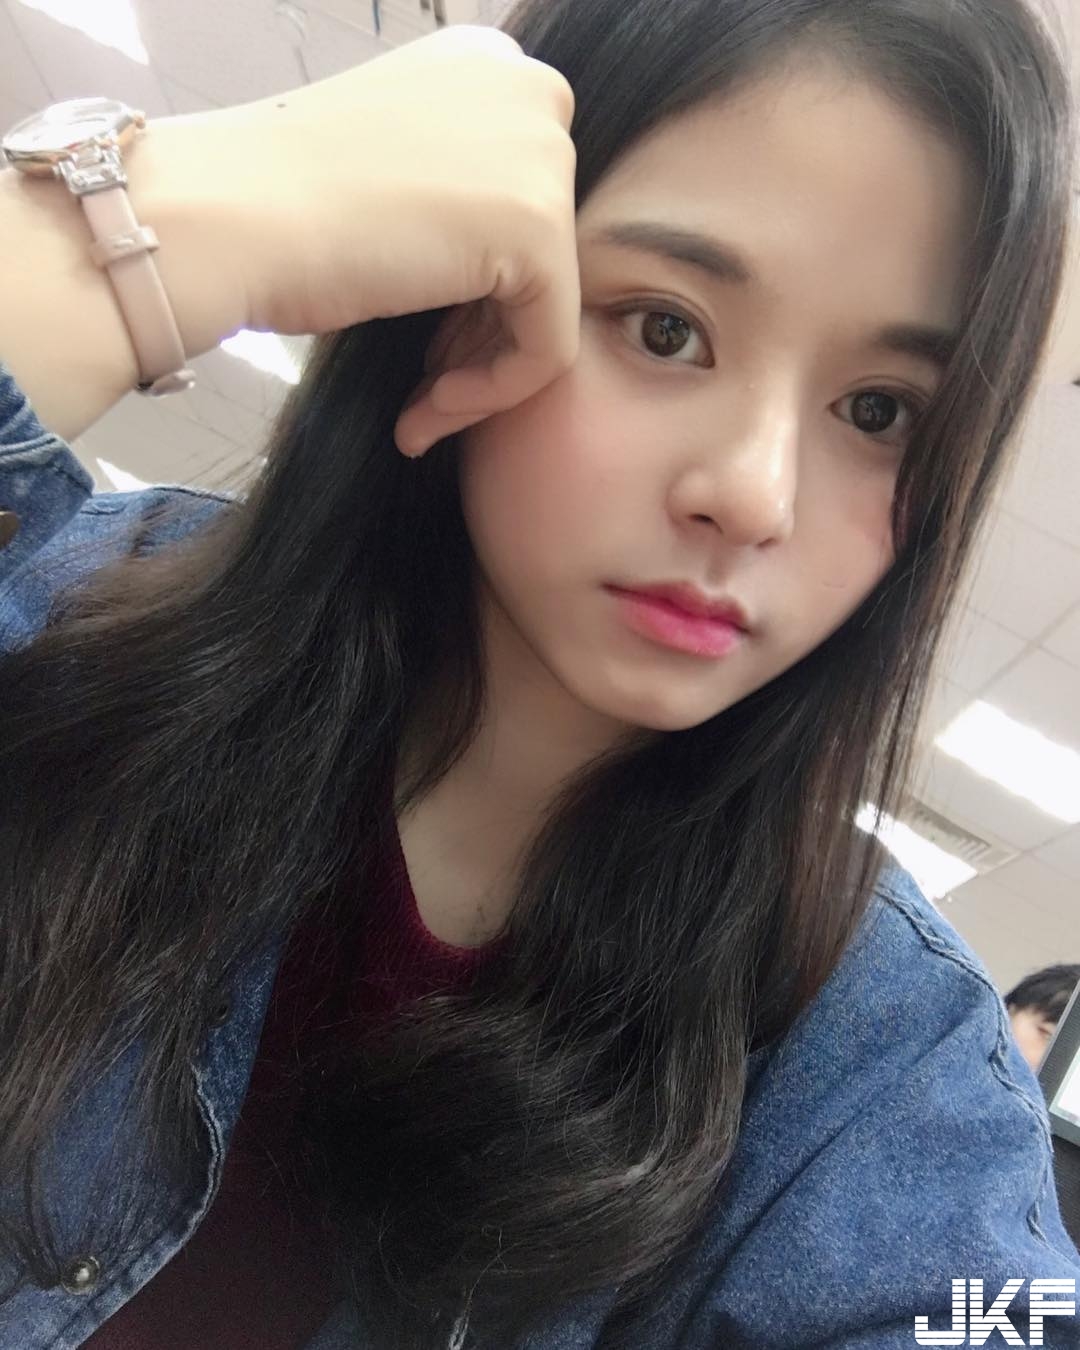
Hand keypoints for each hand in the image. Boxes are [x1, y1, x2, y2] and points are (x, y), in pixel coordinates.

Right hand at [212, 25, 580, 455]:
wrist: (223, 220)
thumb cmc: (276, 207)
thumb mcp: (391, 176)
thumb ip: (459, 196)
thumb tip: (502, 265)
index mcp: (489, 69)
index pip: (524, 206)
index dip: (476, 294)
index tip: (423, 343)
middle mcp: (528, 91)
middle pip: (544, 258)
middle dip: (482, 336)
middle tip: (420, 382)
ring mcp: (540, 153)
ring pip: (550, 308)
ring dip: (480, 374)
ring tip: (416, 409)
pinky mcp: (540, 227)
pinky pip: (547, 349)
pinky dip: (490, 396)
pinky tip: (422, 411)